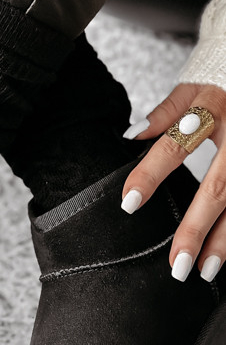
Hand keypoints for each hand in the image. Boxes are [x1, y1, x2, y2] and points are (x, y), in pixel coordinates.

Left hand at [121, 82, 225, 280]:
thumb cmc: (223, 74)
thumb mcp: (193, 84)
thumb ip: (165, 113)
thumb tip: (130, 136)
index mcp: (213, 106)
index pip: (175, 144)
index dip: (151, 173)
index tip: (128, 203)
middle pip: (218, 187)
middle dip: (197, 227)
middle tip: (176, 264)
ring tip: (205, 270)